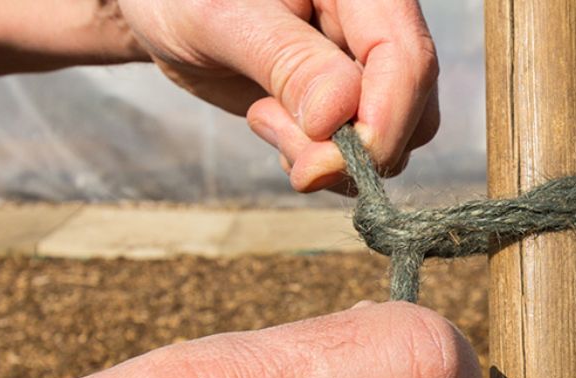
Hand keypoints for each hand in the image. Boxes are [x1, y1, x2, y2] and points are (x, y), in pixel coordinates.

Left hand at [117, 0, 440, 191]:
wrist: (163, 6)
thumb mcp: (222, 19)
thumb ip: (287, 62)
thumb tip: (337, 117)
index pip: (406, 60)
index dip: (380, 123)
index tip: (321, 164)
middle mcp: (377, 22)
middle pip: (412, 107)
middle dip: (351, 148)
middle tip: (271, 132)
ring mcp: (366, 65)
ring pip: (392, 138)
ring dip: (329, 157)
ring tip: (263, 116)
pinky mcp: (348, 101)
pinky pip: (360, 152)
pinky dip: (318, 159)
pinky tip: (272, 123)